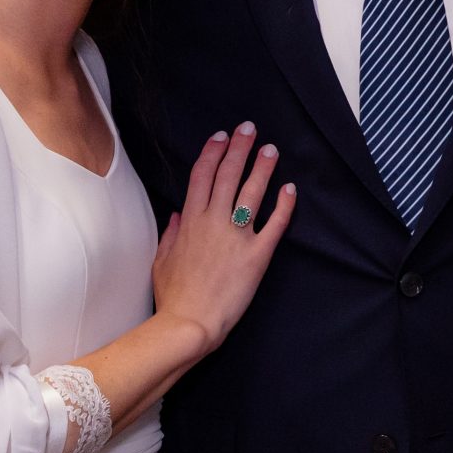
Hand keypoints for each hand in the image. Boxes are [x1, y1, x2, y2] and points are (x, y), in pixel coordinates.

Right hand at [152, 124, 295, 353]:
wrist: (189, 323)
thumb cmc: (174, 296)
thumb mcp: (161, 260)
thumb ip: (170, 233)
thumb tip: (176, 213)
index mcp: (189, 221)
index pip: (202, 176)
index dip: (213, 152)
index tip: (222, 136)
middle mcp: (213, 222)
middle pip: (227, 175)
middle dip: (239, 148)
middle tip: (250, 128)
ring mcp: (236, 237)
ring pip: (251, 192)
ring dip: (262, 168)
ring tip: (271, 149)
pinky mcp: (257, 255)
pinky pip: (274, 225)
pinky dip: (284, 205)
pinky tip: (291, 189)